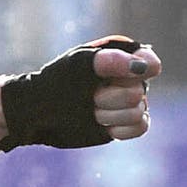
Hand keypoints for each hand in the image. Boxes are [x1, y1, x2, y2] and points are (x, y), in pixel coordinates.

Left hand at [0, 35, 155, 150]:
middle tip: (88, 96)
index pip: (149, 63)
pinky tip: (103, 126)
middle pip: (138, 92)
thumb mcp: (77, 64)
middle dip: (109, 98)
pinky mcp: (125, 123)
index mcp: (121, 57)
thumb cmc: (55, 82)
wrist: (37, 112)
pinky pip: (141, 127)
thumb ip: (110, 60)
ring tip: (90, 110)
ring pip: (138, 112)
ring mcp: (129, 102)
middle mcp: (130, 79)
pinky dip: (120, 129)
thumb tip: (142, 68)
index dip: (136, 72)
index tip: (109, 77)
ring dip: (108, 114)